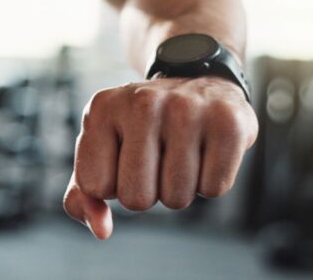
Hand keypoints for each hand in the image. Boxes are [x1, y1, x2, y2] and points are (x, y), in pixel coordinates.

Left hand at [62, 76, 257, 239]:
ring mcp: (187, 109)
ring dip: (179, 188)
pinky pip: (213, 189)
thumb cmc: (141, 129)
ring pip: (176, 199)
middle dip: (148, 192)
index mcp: (101, 108)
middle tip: (157, 159)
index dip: (113, 185)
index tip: (124, 158)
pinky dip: (210, 180)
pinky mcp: (228, 121)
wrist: (197, 83)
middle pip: (136, 199)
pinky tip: (206, 150)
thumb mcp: (101, 151)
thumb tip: (101, 231)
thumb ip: (83, 196)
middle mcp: (142, 103)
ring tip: (182, 151)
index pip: (96, 187)